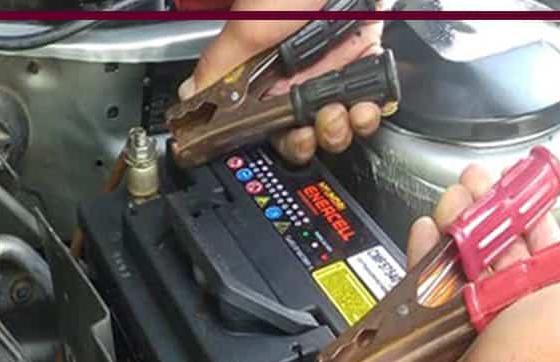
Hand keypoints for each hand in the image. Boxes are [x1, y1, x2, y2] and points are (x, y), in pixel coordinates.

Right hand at [178, 0, 384, 164]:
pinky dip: (369, 111)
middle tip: (312, 129)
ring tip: (340, 112)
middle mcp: (296, 76)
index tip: (287, 139)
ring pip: (336, 122)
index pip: (263, 122)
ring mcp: (330, 71)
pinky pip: (369, 101)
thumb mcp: (250, 23)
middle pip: (301, 131)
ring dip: (340, 129)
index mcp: (262, 71)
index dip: (274, 138)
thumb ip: (220, 62)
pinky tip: (366, 104)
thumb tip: (190, 93)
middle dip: (308, 140)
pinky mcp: (363, 63)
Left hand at [403, 164, 559, 361]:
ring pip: (500, 265)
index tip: (422, 241)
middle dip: (453, 242)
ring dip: (485, 224)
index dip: (423, 283)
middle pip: (465, 289)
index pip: (434, 334)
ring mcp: (542, 322)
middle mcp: (512, 356)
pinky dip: (524, 227)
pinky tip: (517, 203)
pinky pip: (537, 254)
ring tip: (477, 188)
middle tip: (451, 206)